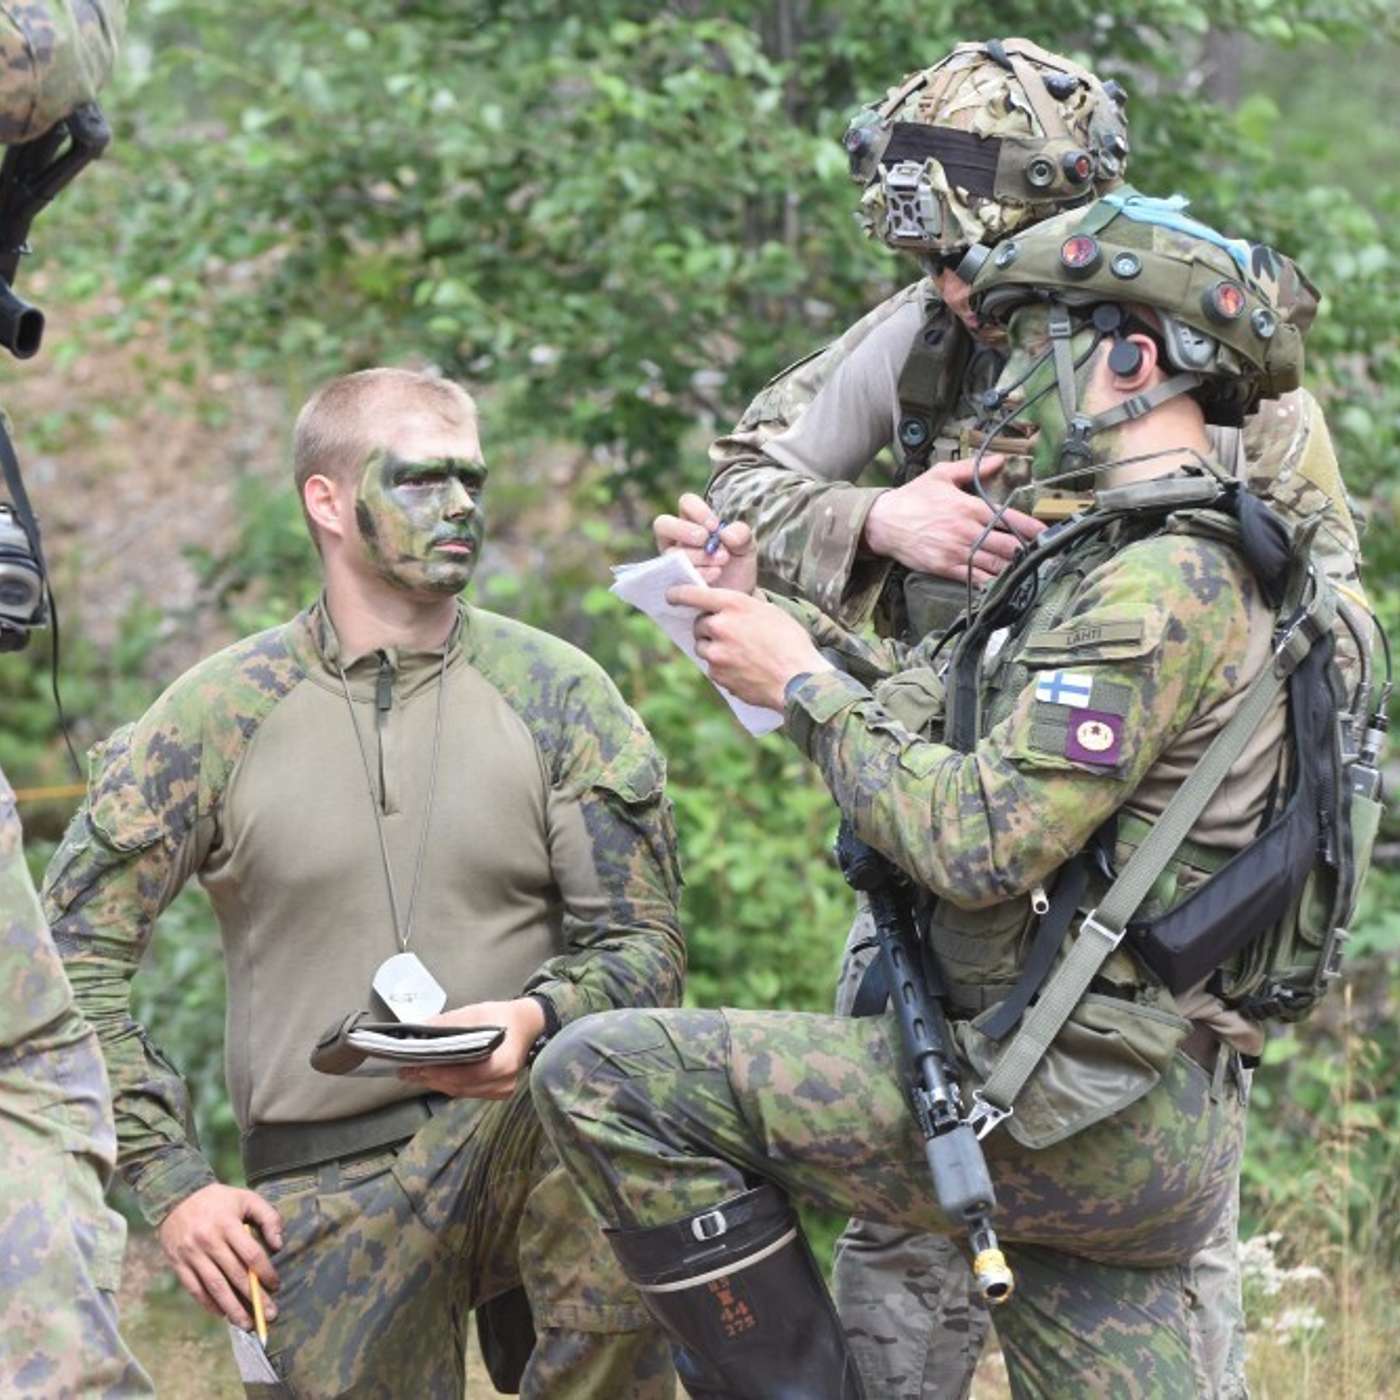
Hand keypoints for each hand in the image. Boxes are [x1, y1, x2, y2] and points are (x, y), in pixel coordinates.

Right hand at [157, 1183, 281, 1330]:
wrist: (176, 1197)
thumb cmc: (218, 1200)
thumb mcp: (246, 1198)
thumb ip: (268, 1216)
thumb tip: (279, 1244)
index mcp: (227, 1224)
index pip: (250, 1254)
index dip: (265, 1272)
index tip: (276, 1285)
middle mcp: (208, 1241)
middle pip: (235, 1275)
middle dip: (254, 1297)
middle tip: (270, 1315)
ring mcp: (191, 1255)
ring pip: (215, 1287)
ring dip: (232, 1309)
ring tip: (247, 1324)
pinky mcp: (179, 1265)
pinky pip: (195, 1290)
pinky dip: (209, 1304)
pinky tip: (223, 1314)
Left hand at [398, 996, 544, 1099]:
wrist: (526, 1025)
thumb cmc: (502, 1017)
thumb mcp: (475, 1013)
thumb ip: (447, 1023)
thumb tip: (417, 1030)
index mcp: (503, 1062)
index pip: (466, 1074)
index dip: (440, 1072)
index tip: (417, 1067)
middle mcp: (504, 1082)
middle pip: (460, 1086)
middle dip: (431, 1078)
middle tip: (407, 1070)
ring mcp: (502, 1090)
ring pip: (461, 1091)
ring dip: (437, 1083)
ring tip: (414, 1073)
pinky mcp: (497, 1092)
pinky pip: (467, 1091)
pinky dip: (449, 1084)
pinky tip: (433, 1076)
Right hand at [653, 493, 756, 592]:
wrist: (739, 595)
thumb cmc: (738, 565)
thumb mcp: (747, 546)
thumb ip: (741, 534)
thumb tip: (725, 534)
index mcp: (693, 522)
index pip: (686, 503)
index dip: (697, 510)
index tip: (714, 526)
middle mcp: (677, 539)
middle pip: (663, 524)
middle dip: (683, 530)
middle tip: (705, 539)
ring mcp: (671, 562)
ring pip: (671, 553)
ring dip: (697, 555)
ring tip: (722, 562)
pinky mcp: (673, 582)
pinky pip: (674, 576)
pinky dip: (696, 573)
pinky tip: (715, 575)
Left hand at [666, 585, 830, 711]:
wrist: (798, 680)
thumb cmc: (791, 643)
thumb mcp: (771, 612)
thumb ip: (746, 607)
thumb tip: (733, 607)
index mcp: (734, 605)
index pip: (694, 595)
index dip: (679, 594)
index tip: (671, 596)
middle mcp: (720, 626)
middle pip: (699, 625)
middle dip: (709, 628)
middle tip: (729, 634)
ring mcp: (716, 653)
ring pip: (703, 648)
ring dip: (715, 649)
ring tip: (740, 654)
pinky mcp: (717, 675)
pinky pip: (712, 668)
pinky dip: (722, 668)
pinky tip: (744, 669)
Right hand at [861, 455, 1043, 584]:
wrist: (883, 523)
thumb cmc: (912, 498)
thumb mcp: (941, 475)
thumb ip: (973, 467)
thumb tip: (999, 459)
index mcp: (969, 507)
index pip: (1008, 518)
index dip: (1030, 527)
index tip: (1045, 533)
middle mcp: (966, 531)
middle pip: (1006, 545)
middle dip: (1026, 551)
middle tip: (1041, 554)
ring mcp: (957, 551)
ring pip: (994, 564)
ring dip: (1012, 567)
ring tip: (1027, 569)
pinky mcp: (946, 567)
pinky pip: (975, 578)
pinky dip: (991, 582)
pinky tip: (1002, 583)